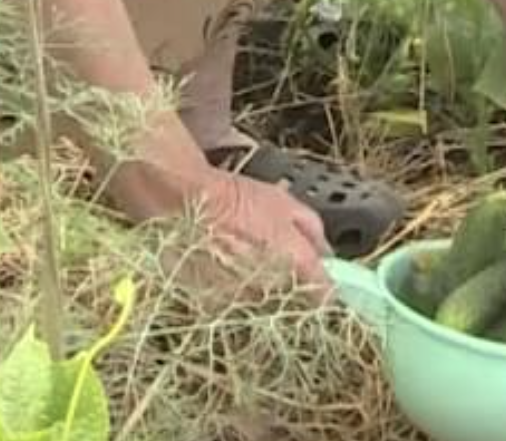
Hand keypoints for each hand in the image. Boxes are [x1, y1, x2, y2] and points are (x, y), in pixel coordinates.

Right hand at [115, 162, 331, 294]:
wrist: (179, 202)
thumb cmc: (230, 197)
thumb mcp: (282, 201)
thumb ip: (312, 231)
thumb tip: (326, 254)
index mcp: (295, 264)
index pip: (325, 296)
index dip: (325, 291)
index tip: (322, 287)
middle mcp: (271, 289)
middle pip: (290, 303)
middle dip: (287, 288)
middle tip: (270, 263)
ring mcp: (240, 301)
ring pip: (259, 306)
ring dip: (255, 291)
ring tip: (238, 261)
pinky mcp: (211, 307)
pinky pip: (229, 305)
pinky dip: (228, 292)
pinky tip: (218, 267)